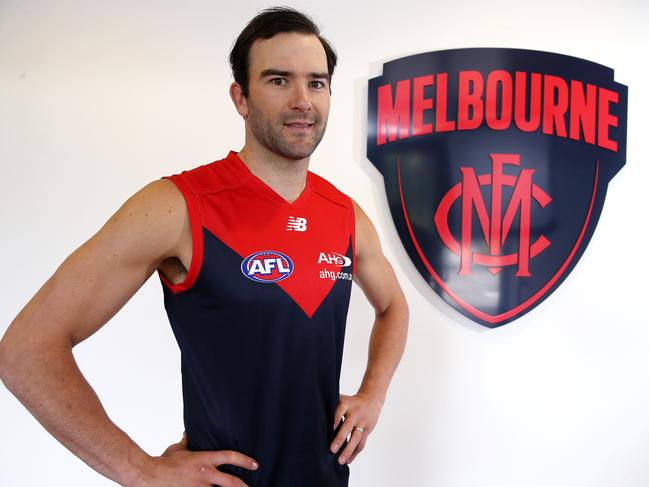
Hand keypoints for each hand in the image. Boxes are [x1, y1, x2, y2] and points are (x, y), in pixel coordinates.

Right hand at [129, 432, 258, 486]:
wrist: (150, 475)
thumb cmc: (164, 461)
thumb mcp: (177, 449)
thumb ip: (186, 442)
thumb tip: (188, 433)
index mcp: (204, 460)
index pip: (230, 457)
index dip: (244, 460)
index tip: (255, 464)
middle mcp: (205, 475)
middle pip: (231, 483)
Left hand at [330, 392, 383, 464]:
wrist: (370, 400)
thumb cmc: (349, 402)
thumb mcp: (341, 399)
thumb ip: (330, 405)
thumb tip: (312, 413)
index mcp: (346, 404)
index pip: (340, 411)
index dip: (336, 419)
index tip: (330, 428)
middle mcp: (354, 413)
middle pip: (348, 426)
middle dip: (340, 438)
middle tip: (332, 449)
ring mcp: (361, 422)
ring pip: (356, 438)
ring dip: (348, 450)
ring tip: (340, 461)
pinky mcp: (367, 431)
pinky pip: (361, 443)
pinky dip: (354, 453)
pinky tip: (348, 460)